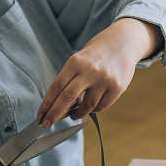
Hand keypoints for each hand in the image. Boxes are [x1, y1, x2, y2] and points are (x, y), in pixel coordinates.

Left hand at [37, 18, 162, 125]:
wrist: (123, 42)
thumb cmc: (96, 54)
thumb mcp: (79, 60)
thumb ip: (71, 81)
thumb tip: (63, 107)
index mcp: (75, 62)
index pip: (56, 87)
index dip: (47, 104)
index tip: (41, 115)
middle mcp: (90, 70)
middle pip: (67, 98)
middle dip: (55, 113)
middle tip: (47, 123)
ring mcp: (105, 80)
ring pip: (87, 106)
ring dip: (78, 114)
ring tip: (74, 114)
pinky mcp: (118, 88)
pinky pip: (101, 106)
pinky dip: (93, 110)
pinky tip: (90, 106)